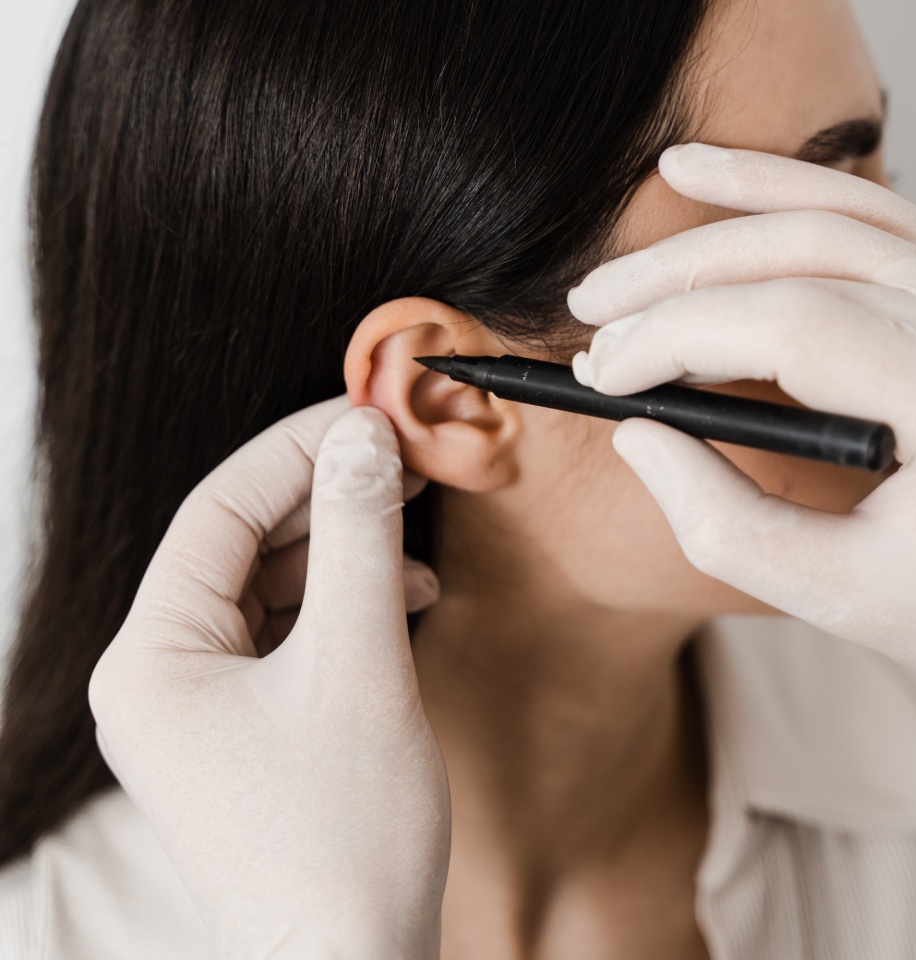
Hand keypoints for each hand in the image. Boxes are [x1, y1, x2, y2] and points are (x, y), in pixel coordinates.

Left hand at [89, 395, 449, 958]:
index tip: (369, 417)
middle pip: (243, 542)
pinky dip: (344, 604)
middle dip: (325, 497)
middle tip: (399, 464)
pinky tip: (400, 598)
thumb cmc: (346, 837)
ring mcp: (201, 703)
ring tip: (409, 537)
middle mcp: (160, 675)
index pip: (220, 509)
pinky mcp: (246, 723)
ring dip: (343, 550)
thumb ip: (359, 537)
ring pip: (271, 585)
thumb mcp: (359, 664)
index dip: (297, 449)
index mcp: (151, 658)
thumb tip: (362, 436)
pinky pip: (288, 632)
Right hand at [568, 143, 915, 683]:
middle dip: (670, 283)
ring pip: (822, 215)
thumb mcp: (844, 594)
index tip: (603, 375)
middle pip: (795, 255)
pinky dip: (774, 190)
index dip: (674, 336)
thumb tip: (636, 434)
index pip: (789, 323)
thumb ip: (725, 524)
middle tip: (588, 317)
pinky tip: (700, 174)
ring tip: (619, 272)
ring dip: (706, 233)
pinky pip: (861, 210)